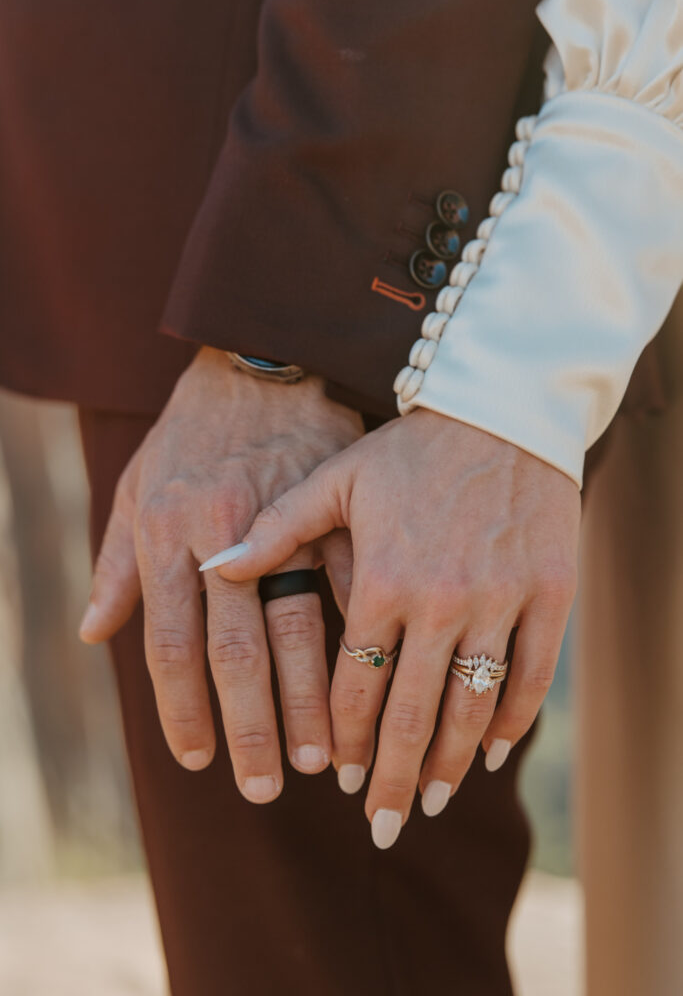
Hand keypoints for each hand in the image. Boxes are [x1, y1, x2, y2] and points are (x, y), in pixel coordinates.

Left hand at [79, 347, 362, 800]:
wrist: (279, 350)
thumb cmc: (205, 420)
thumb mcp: (145, 478)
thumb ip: (119, 558)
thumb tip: (95, 632)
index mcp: (183, 528)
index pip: (179, 644)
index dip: (185, 710)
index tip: (201, 762)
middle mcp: (250, 534)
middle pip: (252, 654)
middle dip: (261, 730)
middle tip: (272, 788)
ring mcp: (311, 526)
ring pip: (325, 639)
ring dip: (335, 712)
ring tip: (349, 770)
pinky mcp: (373, 518)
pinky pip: (384, 597)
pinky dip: (395, 647)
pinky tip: (414, 696)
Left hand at [211, 410, 580, 843]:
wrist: (498, 407)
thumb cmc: (410, 446)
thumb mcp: (335, 477)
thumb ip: (276, 530)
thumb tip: (213, 568)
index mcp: (383, 581)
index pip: (358, 686)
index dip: (348, 740)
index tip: (340, 778)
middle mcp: (441, 602)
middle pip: (413, 715)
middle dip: (394, 780)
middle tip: (383, 826)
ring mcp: (500, 601)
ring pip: (472, 707)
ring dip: (449, 763)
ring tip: (431, 801)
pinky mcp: (550, 594)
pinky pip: (531, 676)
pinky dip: (511, 722)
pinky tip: (490, 753)